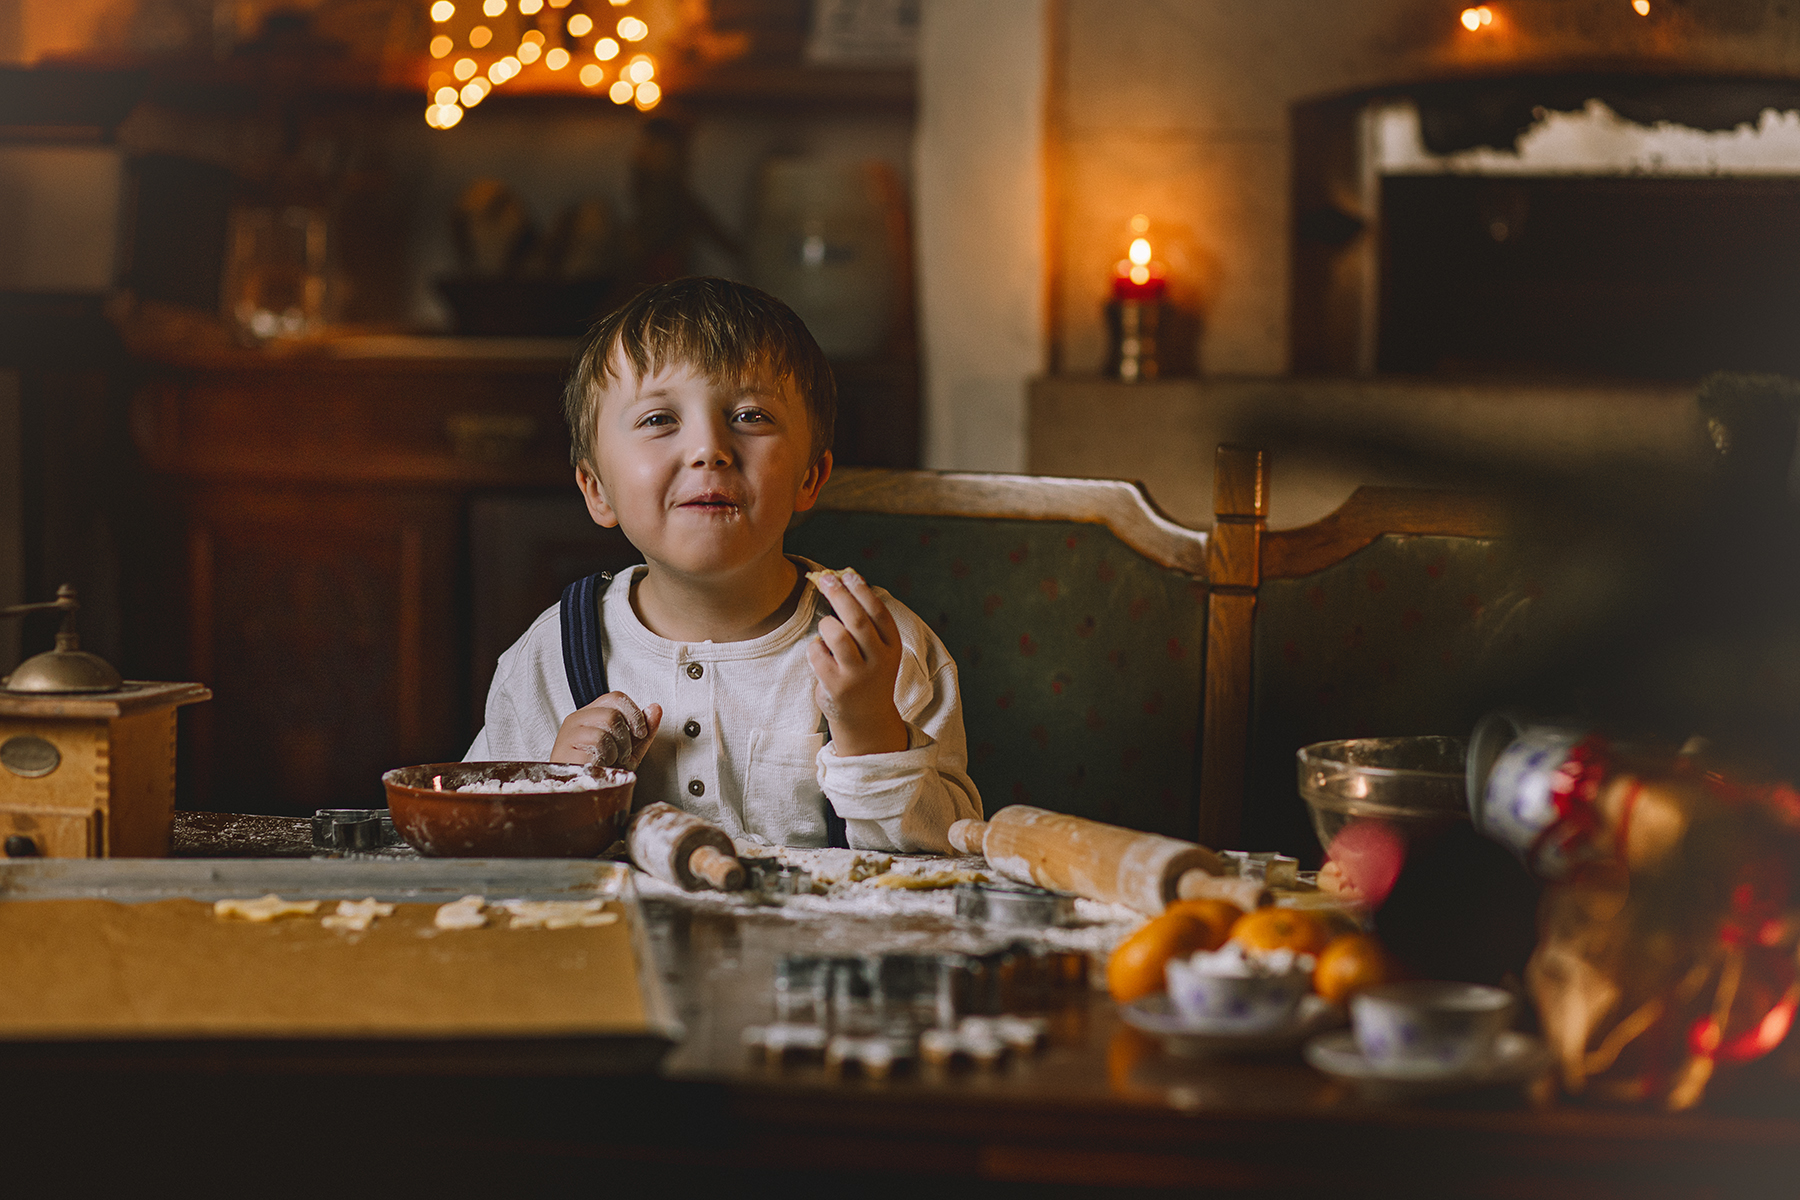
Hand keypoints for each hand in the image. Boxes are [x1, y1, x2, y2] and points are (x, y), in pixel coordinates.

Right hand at [551, 692, 662, 769]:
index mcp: (590, 716)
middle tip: (622, 754)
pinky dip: (608, 755)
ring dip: (618, 747)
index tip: (641, 732)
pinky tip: (600, 764)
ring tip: (611, 760)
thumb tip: (656, 708)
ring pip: (609, 721)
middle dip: (627, 736)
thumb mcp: (630, 751)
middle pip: (614, 710)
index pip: (616, 697)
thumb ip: (644, 730)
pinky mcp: (566, 744)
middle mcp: (577, 719)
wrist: (584, 795)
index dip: (634, 713)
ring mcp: (570, 731)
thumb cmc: (602, 773)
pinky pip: (599, 739)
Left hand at [806, 570, 908, 756]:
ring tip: (826, 626)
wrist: (866, 719)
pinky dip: (814, 647)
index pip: (878, 612)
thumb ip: (865, 622)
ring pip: (837, 635)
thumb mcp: (877, 650)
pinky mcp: (836, 687)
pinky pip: (817, 654)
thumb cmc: (867, 673)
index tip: (847, 573)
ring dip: (826, 624)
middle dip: (839, 594)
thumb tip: (841, 581)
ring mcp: (857, 675)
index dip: (862, 590)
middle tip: (825, 579)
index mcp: (893, 647)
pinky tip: (819, 651)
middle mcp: (879, 661)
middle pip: (857, 619)